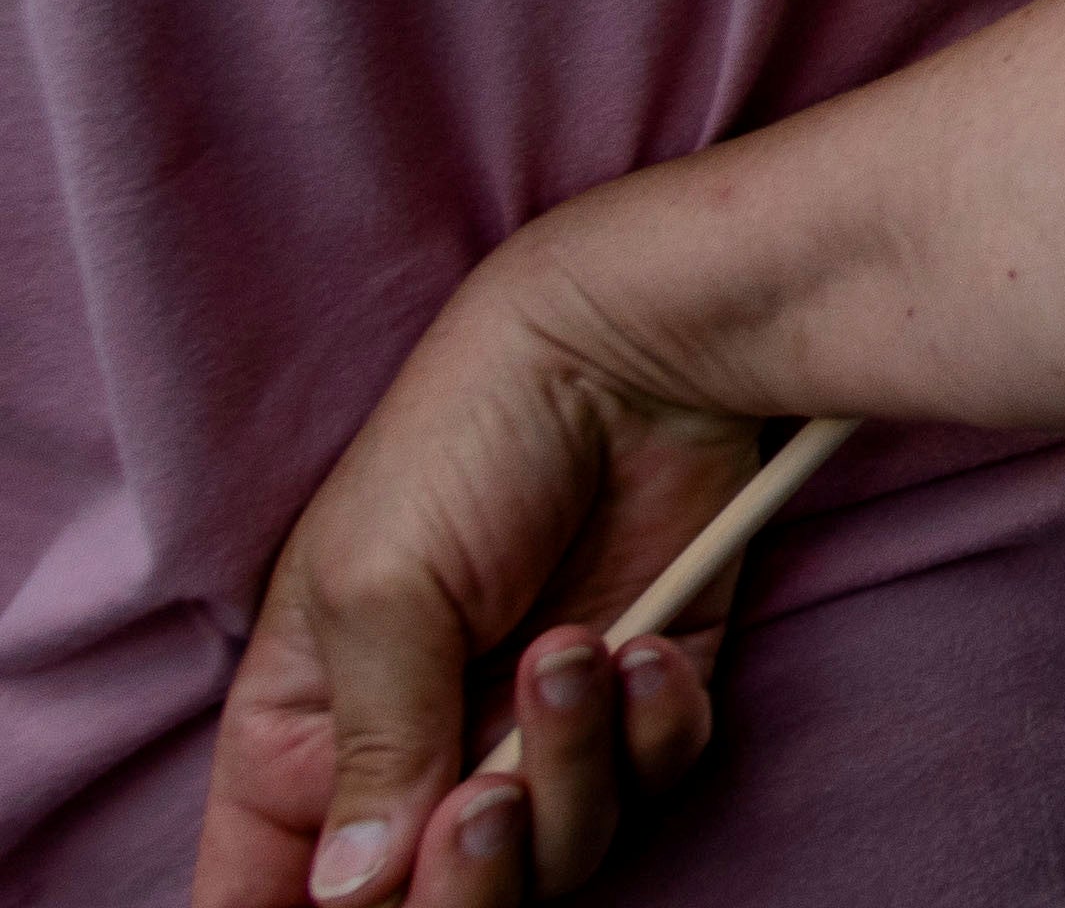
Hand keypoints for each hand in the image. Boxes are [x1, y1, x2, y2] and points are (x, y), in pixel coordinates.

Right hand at [192, 250, 746, 907]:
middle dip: (465, 877)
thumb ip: (373, 751)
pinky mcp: (642, 699)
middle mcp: (417, 750)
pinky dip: (652, 730)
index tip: (352, 907)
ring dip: (569, 767)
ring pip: (555, 855)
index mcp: (304, 735)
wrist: (632, 355)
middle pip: (430, 904)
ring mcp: (531, 730)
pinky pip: (651, 780)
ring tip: (575, 650)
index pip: (268, 889)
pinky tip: (642, 642)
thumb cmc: (467, 444)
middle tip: (481, 799)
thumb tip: (355, 894)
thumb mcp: (380, 591)